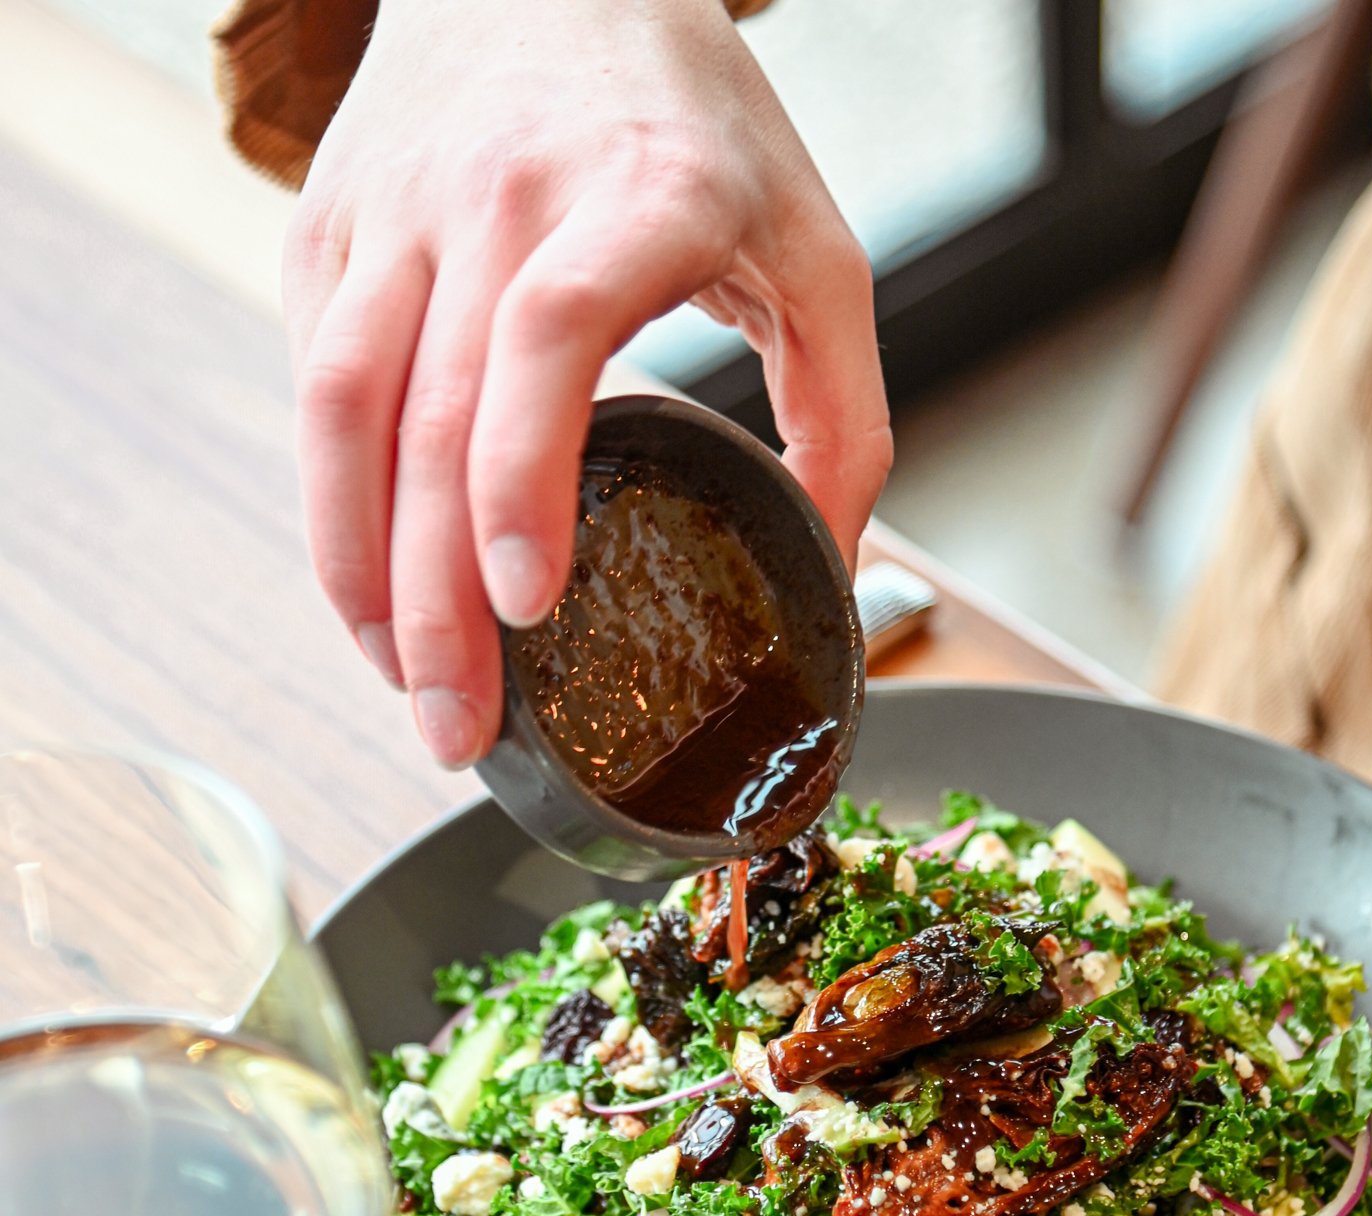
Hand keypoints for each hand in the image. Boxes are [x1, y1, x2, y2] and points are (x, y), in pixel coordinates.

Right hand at [284, 0, 891, 767]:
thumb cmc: (691, 119)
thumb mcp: (816, 245)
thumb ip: (846, 417)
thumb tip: (833, 574)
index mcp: (635, 194)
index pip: (547, 333)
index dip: (519, 473)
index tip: (526, 600)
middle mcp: (495, 198)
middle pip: (429, 415)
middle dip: (433, 602)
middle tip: (460, 732)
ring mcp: (396, 213)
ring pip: (341, 411)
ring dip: (358, 571)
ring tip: (405, 687)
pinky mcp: (332, 233)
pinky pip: (316, 387)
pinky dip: (336, 507)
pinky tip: (374, 595)